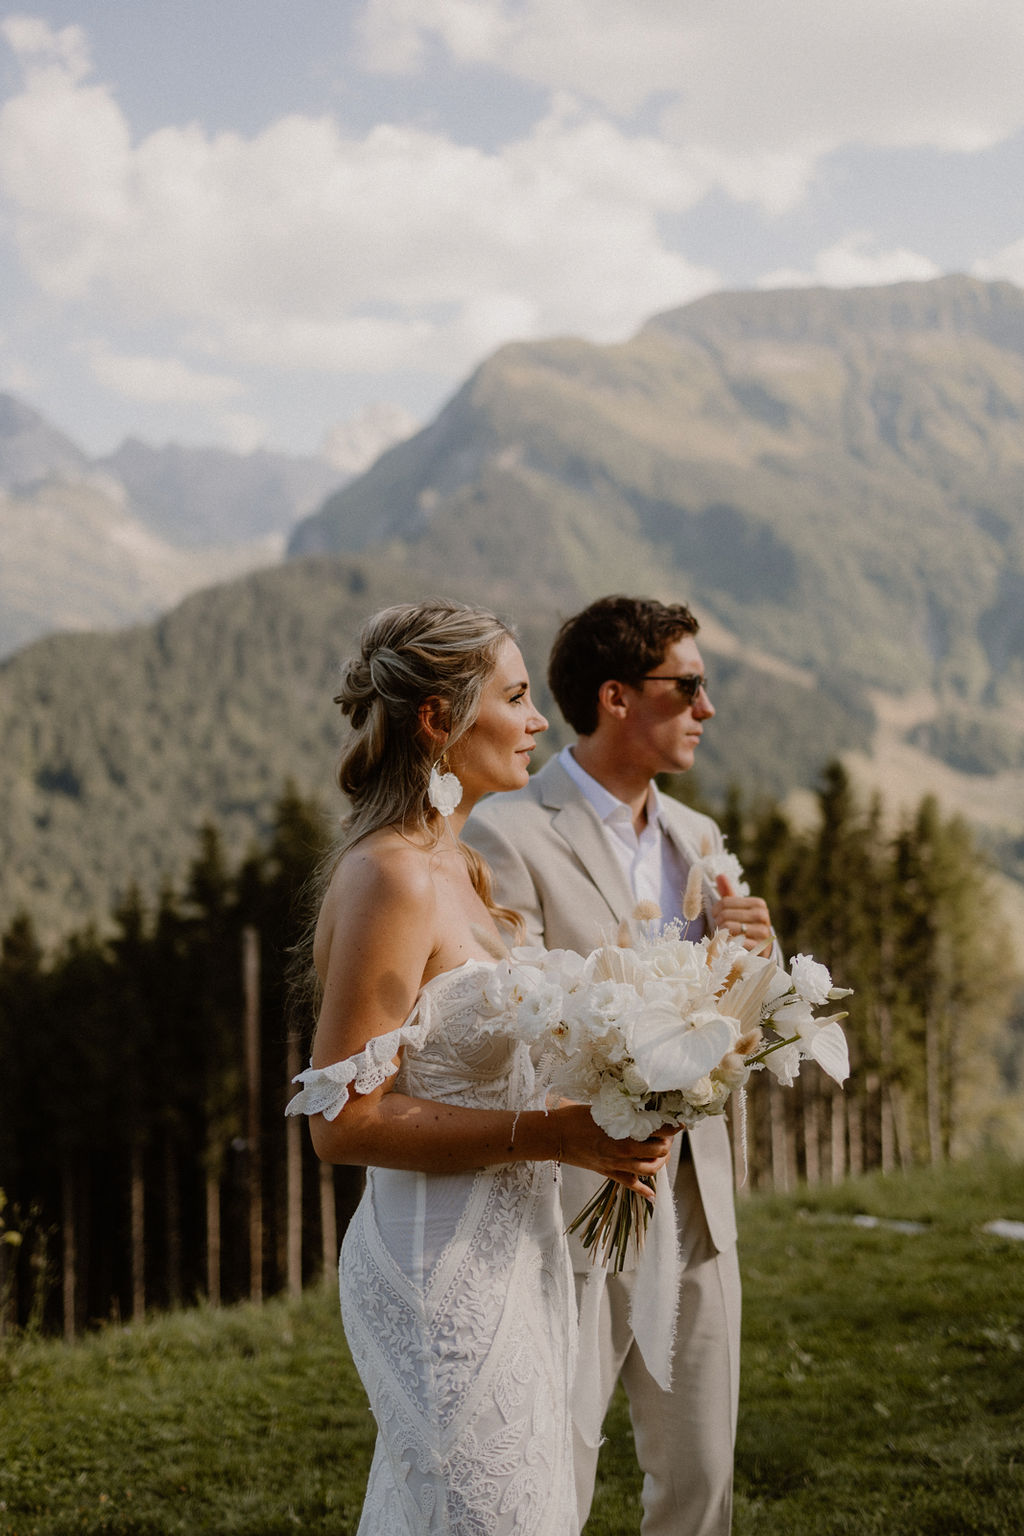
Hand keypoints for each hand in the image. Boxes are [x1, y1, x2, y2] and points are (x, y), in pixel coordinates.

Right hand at [555, 1105, 677, 1199]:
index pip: (657, 1130)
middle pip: (657, 1151)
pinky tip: (652, 1194)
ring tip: (662, 1155)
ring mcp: (615, 1163)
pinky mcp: (607, 1172)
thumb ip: (622, 1110)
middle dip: (667, 1144)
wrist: (553, 1135)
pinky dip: (643, 1190)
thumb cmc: (574, 1115)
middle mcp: (622, 1149)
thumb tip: (639, 1105)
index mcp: (622, 1129)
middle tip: (668, 1136)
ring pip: (648, 1170)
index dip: (671, 1127)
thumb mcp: (601, 1107)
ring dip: (660, 1163)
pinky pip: (629, 1184)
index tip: (679, 1122)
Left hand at [711, 873, 773, 954]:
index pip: (725, 902)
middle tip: (719, 928)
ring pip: (729, 928)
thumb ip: (728, 892)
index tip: (715, 916)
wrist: (761, 947)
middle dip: (718, 922)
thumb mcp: (738, 908)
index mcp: (758, 904)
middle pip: (725, 915)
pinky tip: (727, 944)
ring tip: (723, 935)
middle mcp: (762, 916)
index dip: (715, 910)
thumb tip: (719, 875)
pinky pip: (734, 942)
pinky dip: (727, 943)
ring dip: (721, 933)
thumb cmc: (745, 924)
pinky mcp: (758, 947)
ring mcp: (762, 932)